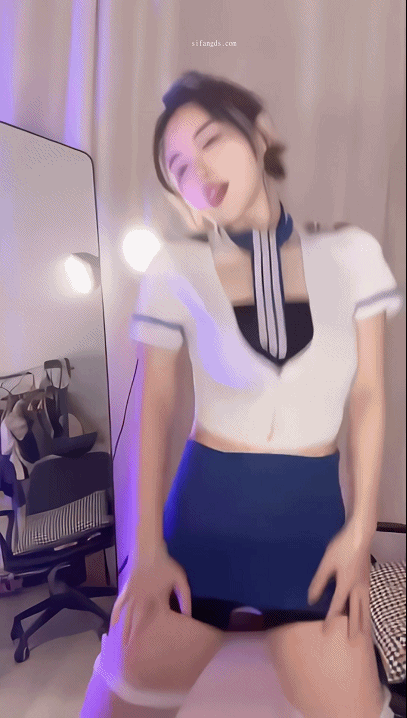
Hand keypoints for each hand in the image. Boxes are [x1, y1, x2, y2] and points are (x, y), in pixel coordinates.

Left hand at [307, 522, 371, 641]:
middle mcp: (358, 588)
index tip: (325, 632)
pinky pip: (368, 600)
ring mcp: (365, 584)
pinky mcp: (367, 579)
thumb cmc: (341, 548)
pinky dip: (366, 610)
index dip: (330, 620)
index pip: (337, 607)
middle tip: (353, 642)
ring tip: (364, 634)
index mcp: (346, 584)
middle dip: (354, 628)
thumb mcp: (326, 563)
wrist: (360, 535)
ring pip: (366, 608)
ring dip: (364, 621)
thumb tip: (312, 599)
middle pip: (357, 612)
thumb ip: (319, 582)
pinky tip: (364, 611)